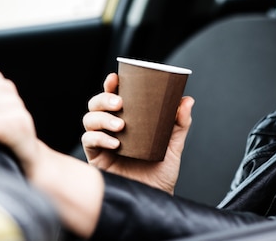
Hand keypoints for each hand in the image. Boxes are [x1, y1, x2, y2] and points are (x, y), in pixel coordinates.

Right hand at [82, 72, 194, 193]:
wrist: (156, 198)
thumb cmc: (161, 172)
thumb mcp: (174, 145)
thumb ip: (180, 123)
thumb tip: (187, 100)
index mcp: (129, 121)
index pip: (115, 97)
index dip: (111, 85)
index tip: (115, 77)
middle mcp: (112, 129)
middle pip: (96, 105)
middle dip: (103, 98)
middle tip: (119, 102)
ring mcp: (103, 143)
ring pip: (89, 120)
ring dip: (102, 118)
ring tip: (121, 125)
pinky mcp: (97, 159)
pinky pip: (88, 142)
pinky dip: (99, 138)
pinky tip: (115, 143)